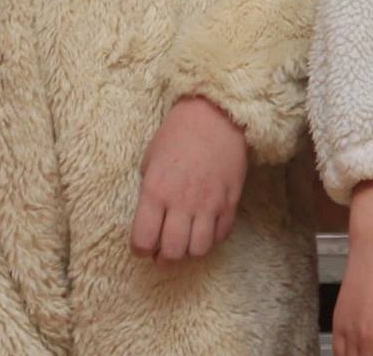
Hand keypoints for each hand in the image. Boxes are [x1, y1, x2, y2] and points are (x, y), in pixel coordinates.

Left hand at [131, 96, 248, 262]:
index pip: (143, 241)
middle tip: (164, 249)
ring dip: (190, 250)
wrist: (217, 115)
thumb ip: (150, 194)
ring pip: (199, 250)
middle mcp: (182, 202)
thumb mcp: (150, 161)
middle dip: (165, 257)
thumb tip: (153, 219)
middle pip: (172, 252)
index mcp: (155, 192)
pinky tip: (206, 227)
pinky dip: (212, 237)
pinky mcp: (231, 201)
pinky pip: (221, 235)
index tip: (144, 245)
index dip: (141, 249)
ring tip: (186, 240)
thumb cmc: (177, 134)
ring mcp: (209, 203)